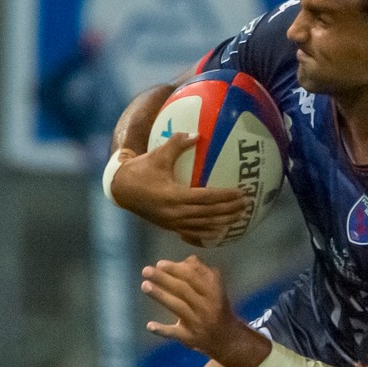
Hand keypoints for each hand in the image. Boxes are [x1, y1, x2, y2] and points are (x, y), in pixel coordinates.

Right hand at [107, 135, 247, 245]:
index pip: (206, 198)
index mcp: (173, 196)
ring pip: (203, 226)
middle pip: (209, 215)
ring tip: (239, 218)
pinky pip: (192, 232)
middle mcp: (175, 213)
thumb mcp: (158, 155)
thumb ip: (177, 144)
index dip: (225, 197)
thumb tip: (197, 134)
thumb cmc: (140, 170)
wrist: (120, 190)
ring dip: (223, 222)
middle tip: (247, 204)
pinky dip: (207, 232)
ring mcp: (172, 223)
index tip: (241, 192)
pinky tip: (219, 231)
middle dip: (229, 210)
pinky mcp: (170, 227)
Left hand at [141, 256, 269, 366]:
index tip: (160, 263)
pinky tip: (149, 325)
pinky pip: (174, 333)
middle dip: (164, 279)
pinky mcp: (189, 337)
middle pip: (183, 290)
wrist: (226, 338)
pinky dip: (162, 330)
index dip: (176, 269)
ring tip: (145, 285)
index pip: (194, 277)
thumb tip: (188, 259)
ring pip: (178, 307)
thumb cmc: (216, 307)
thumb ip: (203, 273)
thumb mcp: (216, 289)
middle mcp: (207, 306)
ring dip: (160, 296)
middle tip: (146, 270)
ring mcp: (197, 322)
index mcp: (214, 291)